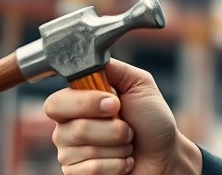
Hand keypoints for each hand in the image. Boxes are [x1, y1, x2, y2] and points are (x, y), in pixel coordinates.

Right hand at [44, 58, 201, 173]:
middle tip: (128, 128)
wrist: (165, 154)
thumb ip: (114, 69)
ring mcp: (71, 153)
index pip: (56, 103)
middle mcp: (68, 127)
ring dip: (118, 148)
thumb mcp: (139, 84)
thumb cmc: (152, 120)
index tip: (115, 104)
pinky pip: (89, 171)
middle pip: (72, 130)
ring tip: (127, 144)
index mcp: (77, 103)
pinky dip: (116, 165)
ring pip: (84, 151)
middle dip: (112, 130)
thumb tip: (91, 58)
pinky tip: (124, 161)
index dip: (85, 104)